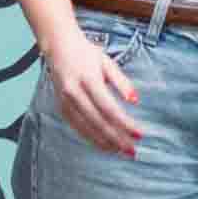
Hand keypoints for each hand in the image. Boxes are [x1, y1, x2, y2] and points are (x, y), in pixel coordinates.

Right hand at [48, 32, 140, 156]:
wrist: (57, 47)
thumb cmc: (86, 54)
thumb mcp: (108, 63)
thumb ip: (122, 82)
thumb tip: (135, 101)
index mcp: (88, 80)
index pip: (109, 108)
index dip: (125, 123)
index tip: (139, 134)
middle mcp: (74, 92)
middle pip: (98, 121)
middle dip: (117, 138)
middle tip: (132, 150)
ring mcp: (65, 100)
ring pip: (86, 127)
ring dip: (104, 142)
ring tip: (120, 151)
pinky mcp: (61, 106)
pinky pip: (76, 126)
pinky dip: (90, 138)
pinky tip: (103, 144)